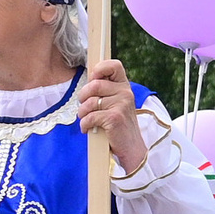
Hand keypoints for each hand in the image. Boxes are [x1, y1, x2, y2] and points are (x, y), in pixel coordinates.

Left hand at [78, 59, 149, 175]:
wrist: (131, 148)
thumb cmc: (118, 125)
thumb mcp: (115, 103)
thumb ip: (105, 91)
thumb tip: (88, 79)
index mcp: (124, 86)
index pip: (114, 65)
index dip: (99, 69)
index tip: (92, 79)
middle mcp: (125, 92)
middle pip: (94, 85)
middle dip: (83, 97)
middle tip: (84, 107)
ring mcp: (121, 104)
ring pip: (89, 102)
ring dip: (82, 113)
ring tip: (86, 119)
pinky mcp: (114, 118)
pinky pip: (90, 117)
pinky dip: (85, 125)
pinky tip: (88, 129)